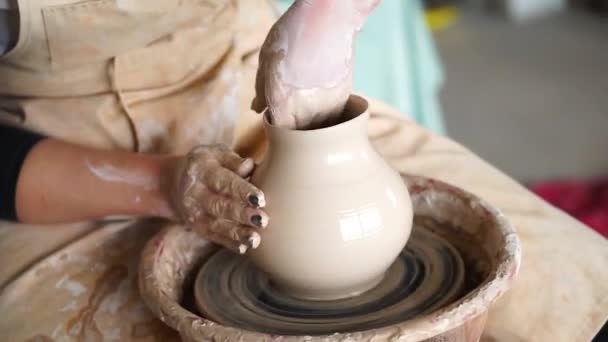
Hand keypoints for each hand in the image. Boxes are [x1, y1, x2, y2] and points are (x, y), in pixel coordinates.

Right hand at [167, 144, 267, 253]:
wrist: (174, 182)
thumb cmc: (208, 164)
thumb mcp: (216, 154)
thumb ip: (233, 160)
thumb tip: (250, 165)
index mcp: (201, 170)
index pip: (223, 181)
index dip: (242, 191)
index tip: (261, 199)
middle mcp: (194, 192)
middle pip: (219, 205)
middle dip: (241, 214)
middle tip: (263, 220)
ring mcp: (193, 212)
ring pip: (216, 224)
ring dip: (237, 233)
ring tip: (255, 239)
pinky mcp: (197, 227)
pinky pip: (214, 236)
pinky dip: (229, 243)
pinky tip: (245, 247)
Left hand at [251, 0, 380, 128]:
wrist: (328, 20)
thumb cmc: (292, 35)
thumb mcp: (267, 59)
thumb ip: (262, 90)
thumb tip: (257, 110)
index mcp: (281, 103)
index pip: (278, 133)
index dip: (276, 128)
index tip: (276, 119)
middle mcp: (305, 111)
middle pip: (298, 136)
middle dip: (294, 128)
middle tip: (292, 111)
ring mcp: (327, 107)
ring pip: (318, 130)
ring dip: (313, 124)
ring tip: (308, 105)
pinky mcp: (344, 99)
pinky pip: (334, 117)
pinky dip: (328, 114)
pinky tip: (323, 98)